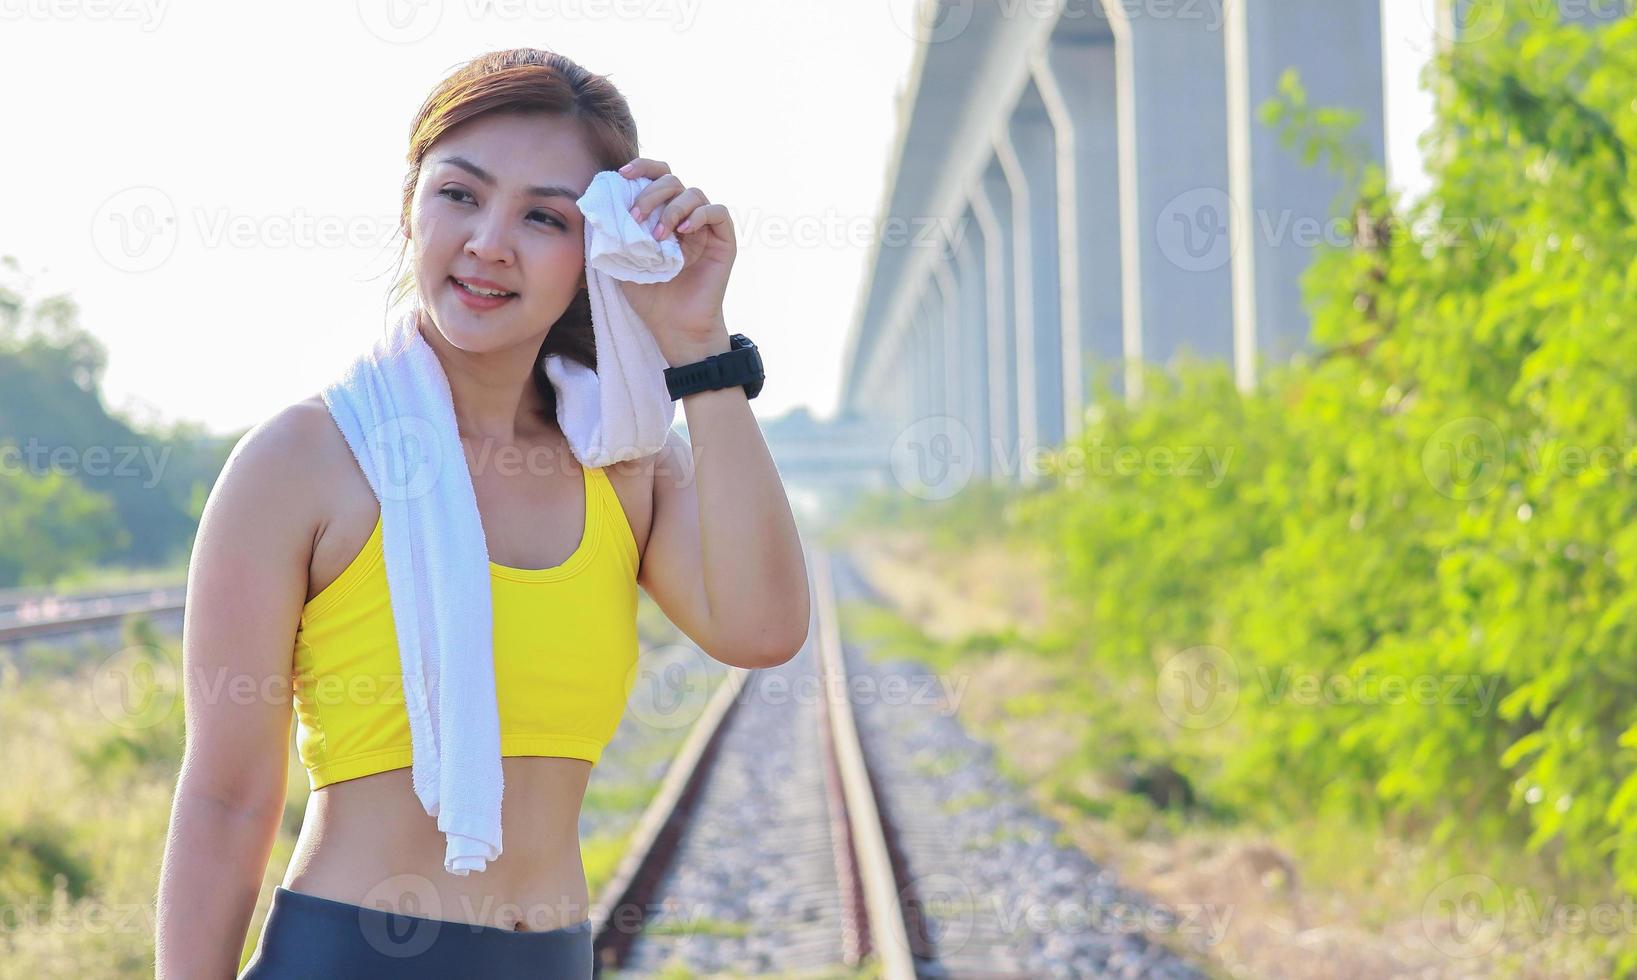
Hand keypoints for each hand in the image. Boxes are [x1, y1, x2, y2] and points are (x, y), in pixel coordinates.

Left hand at [614, 158, 735, 365]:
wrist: (674, 327)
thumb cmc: (650, 297)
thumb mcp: (621, 260)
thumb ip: (613, 232)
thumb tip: (596, 205)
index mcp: (662, 215)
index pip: (657, 177)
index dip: (642, 168)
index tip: (622, 175)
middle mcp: (685, 217)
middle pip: (673, 180)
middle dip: (650, 193)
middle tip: (636, 217)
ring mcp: (705, 228)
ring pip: (694, 193)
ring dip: (671, 208)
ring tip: (658, 235)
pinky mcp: (724, 241)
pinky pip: (718, 212)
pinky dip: (700, 215)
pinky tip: (683, 232)